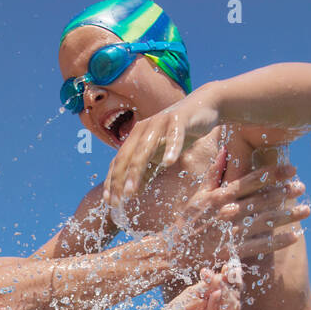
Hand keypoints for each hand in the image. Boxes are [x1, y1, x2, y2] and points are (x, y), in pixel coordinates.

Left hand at [103, 89, 220, 207]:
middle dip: (120, 180)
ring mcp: (159, 122)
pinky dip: (171, 148)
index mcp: (135, 137)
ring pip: (144, 148)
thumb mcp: (159, 155)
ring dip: (136, 171)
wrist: (201, 108)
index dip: (112, 181)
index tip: (109, 201)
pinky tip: (169, 163)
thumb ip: (147, 170)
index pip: (118, 161)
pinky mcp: (179, 119)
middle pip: (127, 157)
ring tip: (132, 191)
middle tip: (118, 201)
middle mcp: (143, 128)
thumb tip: (133, 192)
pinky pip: (174, 135)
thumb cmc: (177, 134)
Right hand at [163, 148, 309, 276]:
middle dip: (284, 192)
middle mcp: (228, 212)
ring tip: (306, 210)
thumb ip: (213, 173)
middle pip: (262, 199)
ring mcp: (231, 232)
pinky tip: (295, 236)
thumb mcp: (197, 195)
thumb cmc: (184, 223)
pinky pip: (261, 245)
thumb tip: (225, 151)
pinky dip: (278, 241)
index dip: (272, 174)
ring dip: (288, 215)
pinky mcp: (233, 251)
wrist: (172, 253)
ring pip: (265, 221)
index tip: (290, 169)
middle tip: (301, 186)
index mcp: (219, 196)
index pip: (250, 181)